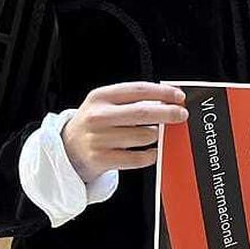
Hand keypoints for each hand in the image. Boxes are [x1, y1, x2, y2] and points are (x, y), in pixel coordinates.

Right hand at [61, 82, 187, 183]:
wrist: (67, 149)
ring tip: (155, 135)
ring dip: (157, 136)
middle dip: (168, 113)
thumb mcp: (106, 105)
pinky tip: (151, 151)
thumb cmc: (95, 124)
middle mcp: (98, 117)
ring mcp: (98, 139)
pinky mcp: (101, 159)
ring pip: (144, 136)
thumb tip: (169, 101)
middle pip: (143, 113)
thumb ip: (133, 101)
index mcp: (100, 97)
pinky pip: (138, 158)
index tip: (179, 96)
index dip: (163, 92)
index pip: (138, 90)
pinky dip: (150, 155)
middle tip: (182, 115)